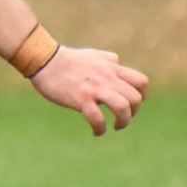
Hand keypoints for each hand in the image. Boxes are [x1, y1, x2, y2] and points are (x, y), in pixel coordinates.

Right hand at [29, 45, 147, 135]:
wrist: (44, 60)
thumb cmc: (66, 59)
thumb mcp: (92, 54)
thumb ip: (107, 59)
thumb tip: (116, 62)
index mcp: (111, 68)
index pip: (141, 82)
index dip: (142, 95)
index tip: (132, 103)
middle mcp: (107, 78)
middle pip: (135, 98)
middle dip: (134, 112)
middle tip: (122, 118)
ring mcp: (95, 89)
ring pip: (122, 107)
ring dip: (123, 122)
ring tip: (115, 126)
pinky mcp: (80, 99)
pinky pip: (97, 118)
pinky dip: (100, 128)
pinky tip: (96, 132)